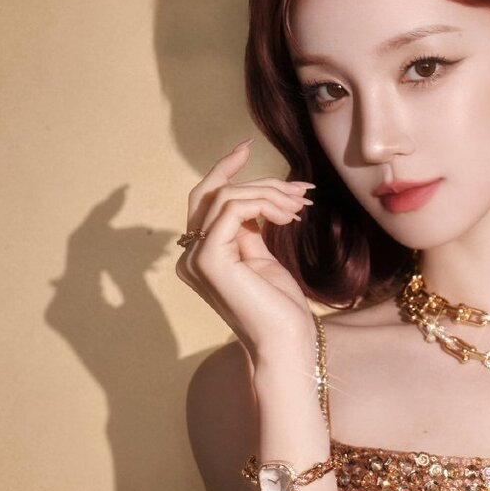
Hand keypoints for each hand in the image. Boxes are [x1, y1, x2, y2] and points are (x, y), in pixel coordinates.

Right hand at [175, 139, 319, 369]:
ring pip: (226, 197)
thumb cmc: (279, 309)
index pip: (206, 201)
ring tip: (299, 208)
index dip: (223, 170)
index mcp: (201, 255)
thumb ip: (248, 230)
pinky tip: (287, 216)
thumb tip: (253, 199)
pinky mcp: (210, 259)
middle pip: (213, 194)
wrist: (286, 343)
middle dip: (257, 181)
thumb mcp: (261, 259)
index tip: (247, 147)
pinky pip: (233, 209)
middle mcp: (190, 256)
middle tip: (298, 190)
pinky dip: (263, 204)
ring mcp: (196, 258)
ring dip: (269, 194)